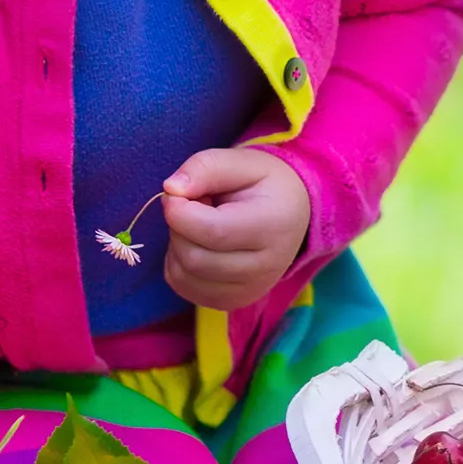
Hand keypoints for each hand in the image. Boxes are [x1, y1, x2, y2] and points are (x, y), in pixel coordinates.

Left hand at [156, 147, 311, 311]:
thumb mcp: (241, 161)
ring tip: (200, 225)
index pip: (211, 231)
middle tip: (193, 206)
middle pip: (193, 257)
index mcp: (273, 226)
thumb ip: (205, 167)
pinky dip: (178, 263)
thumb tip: (170, 189)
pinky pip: (183, 286)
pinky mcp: (232, 302)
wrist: (292, 214)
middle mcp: (265, 267)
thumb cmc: (264, 184)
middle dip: (178, 227)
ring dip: (176, 244)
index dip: (179, 211)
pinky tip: (199, 244)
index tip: (177, 192)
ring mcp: (250, 290)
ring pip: (183, 275)